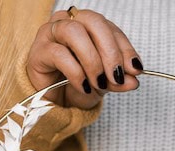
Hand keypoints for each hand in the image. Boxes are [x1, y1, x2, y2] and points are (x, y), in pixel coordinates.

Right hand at [26, 8, 143, 109]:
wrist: (53, 104)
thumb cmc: (76, 87)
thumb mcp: (103, 84)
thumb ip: (117, 80)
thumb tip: (133, 80)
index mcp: (88, 26)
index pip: (110, 28)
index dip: (125, 48)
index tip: (135, 69)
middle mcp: (69, 22)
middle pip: (94, 22)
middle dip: (110, 51)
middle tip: (116, 77)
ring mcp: (51, 33)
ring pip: (75, 33)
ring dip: (92, 60)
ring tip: (99, 84)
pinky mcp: (39, 51)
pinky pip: (59, 54)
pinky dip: (76, 73)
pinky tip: (84, 87)